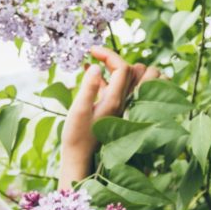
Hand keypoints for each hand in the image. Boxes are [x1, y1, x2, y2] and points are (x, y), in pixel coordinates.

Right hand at [60, 45, 167, 183]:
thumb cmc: (76, 137)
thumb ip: (88, 87)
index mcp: (115, 100)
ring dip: (116, 68)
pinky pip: (117, 88)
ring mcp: (120, 107)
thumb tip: (95, 66)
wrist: (80, 160)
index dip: (108, 54)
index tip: (90, 50)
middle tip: (96, 56)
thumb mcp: (78, 111)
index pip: (122, 68)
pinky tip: (90, 73)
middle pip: (134, 72)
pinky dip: (107, 78)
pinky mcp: (112, 110)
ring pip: (129, 80)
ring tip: (96, 62)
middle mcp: (123, 102)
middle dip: (117, 59)